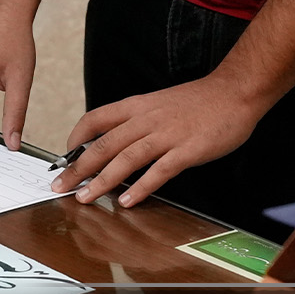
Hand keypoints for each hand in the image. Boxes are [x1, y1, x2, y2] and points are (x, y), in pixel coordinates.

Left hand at [52, 72, 264, 208]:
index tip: (64, 154)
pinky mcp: (187, 150)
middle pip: (104, 143)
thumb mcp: (160, 103)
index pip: (96, 118)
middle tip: (60, 185)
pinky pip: (159, 171)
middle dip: (78, 167)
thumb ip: (139, 120)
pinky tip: (127, 201)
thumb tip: (117, 140)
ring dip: (102, 180)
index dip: (76, 137)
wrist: (234, 92)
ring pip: (126, 158)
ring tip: (85, 197)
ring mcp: (167, 134)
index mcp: (138, 106)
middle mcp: (147, 119)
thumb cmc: (200, 101)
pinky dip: (141, 187)